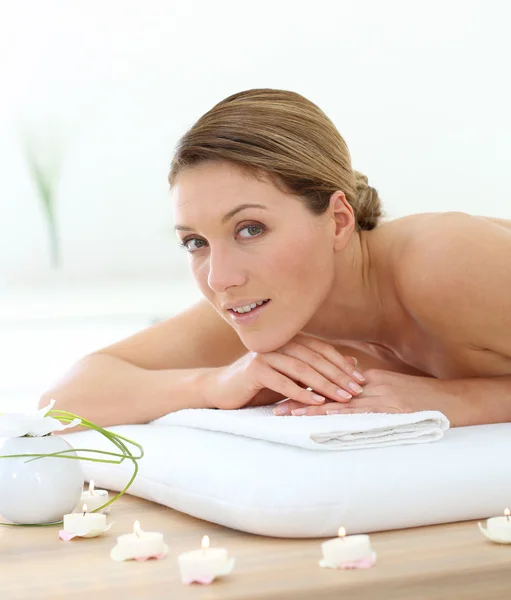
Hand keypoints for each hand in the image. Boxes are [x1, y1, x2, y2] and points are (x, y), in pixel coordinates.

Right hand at [205, 332, 366, 409]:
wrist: (224, 389)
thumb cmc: (261, 383)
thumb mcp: (294, 376)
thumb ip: (319, 368)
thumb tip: (352, 362)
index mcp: (290, 340)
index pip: (322, 350)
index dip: (342, 364)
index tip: (362, 380)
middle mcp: (279, 343)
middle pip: (315, 358)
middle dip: (338, 375)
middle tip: (357, 390)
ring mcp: (266, 355)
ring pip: (301, 369)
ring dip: (324, 384)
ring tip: (342, 398)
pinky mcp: (255, 370)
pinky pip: (282, 381)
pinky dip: (301, 392)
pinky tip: (316, 402)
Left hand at [273, 369, 457, 419]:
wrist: (453, 401)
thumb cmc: (422, 398)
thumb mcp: (392, 389)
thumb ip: (368, 390)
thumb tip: (347, 396)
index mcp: (367, 379)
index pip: (329, 380)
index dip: (305, 386)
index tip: (282, 391)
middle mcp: (368, 385)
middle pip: (326, 390)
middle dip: (298, 397)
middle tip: (273, 405)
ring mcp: (378, 397)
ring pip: (335, 401)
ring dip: (308, 408)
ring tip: (283, 414)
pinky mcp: (388, 409)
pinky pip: (356, 414)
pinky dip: (335, 417)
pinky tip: (317, 421)